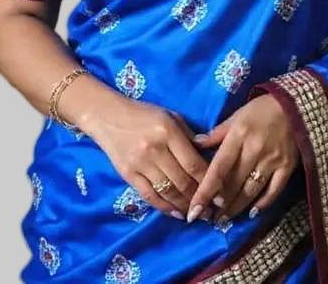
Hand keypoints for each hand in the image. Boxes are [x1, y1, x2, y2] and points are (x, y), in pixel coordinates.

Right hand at [84, 97, 208, 220]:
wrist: (107, 116)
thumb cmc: (143, 114)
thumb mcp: (170, 116)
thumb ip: (189, 136)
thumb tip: (209, 155)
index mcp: (168, 132)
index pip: (193, 163)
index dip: (209, 182)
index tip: (220, 194)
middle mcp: (155, 149)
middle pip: (182, 181)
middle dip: (199, 198)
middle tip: (211, 210)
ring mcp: (140, 163)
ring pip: (168, 191)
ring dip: (184, 206)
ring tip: (196, 214)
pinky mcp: (128, 174)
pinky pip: (149, 196)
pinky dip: (165, 207)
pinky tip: (176, 213)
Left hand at [187, 94, 297, 224]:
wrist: (295, 105)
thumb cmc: (261, 109)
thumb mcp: (236, 116)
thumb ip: (217, 134)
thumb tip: (195, 144)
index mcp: (238, 136)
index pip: (218, 169)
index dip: (205, 192)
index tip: (194, 211)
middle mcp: (254, 150)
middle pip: (233, 184)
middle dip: (219, 205)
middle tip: (208, 219)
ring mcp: (273, 160)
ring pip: (251, 191)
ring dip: (236, 207)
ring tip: (224, 219)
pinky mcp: (288, 167)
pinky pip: (274, 190)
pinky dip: (263, 204)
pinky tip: (252, 213)